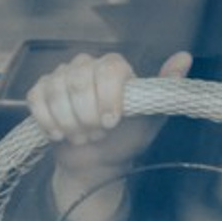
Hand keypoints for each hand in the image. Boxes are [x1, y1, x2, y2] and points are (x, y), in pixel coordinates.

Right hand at [24, 48, 190, 220]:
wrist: (97, 162)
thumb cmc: (125, 139)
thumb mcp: (152, 117)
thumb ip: (166, 87)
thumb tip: (184, 58)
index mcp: (114, 67)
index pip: (108, 69)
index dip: (107, 98)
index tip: (111, 123)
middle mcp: (86, 65)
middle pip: (79, 80)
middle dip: (87, 115)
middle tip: (97, 134)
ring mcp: (60, 77)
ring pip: (56, 91)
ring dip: (69, 122)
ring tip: (81, 136)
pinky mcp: (40, 92)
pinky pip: (37, 99)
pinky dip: (48, 121)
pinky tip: (59, 134)